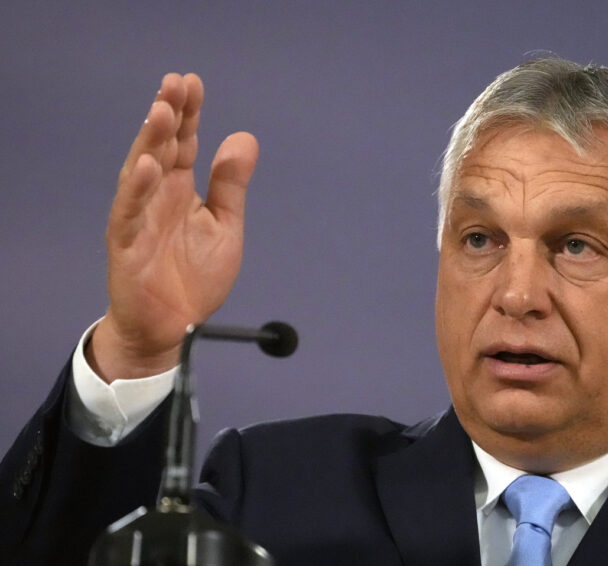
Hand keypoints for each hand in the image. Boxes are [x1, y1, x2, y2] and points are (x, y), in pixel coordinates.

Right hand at [86, 73, 258, 382]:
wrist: (174, 326)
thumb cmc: (195, 277)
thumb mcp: (225, 227)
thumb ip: (231, 186)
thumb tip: (244, 136)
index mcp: (181, 189)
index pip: (185, 143)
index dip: (188, 114)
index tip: (193, 82)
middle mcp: (157, 196)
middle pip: (162, 148)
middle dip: (168, 115)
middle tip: (176, 83)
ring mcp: (139, 217)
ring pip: (140, 171)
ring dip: (150, 141)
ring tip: (161, 111)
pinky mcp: (126, 244)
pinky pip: (129, 213)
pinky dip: (136, 189)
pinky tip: (147, 166)